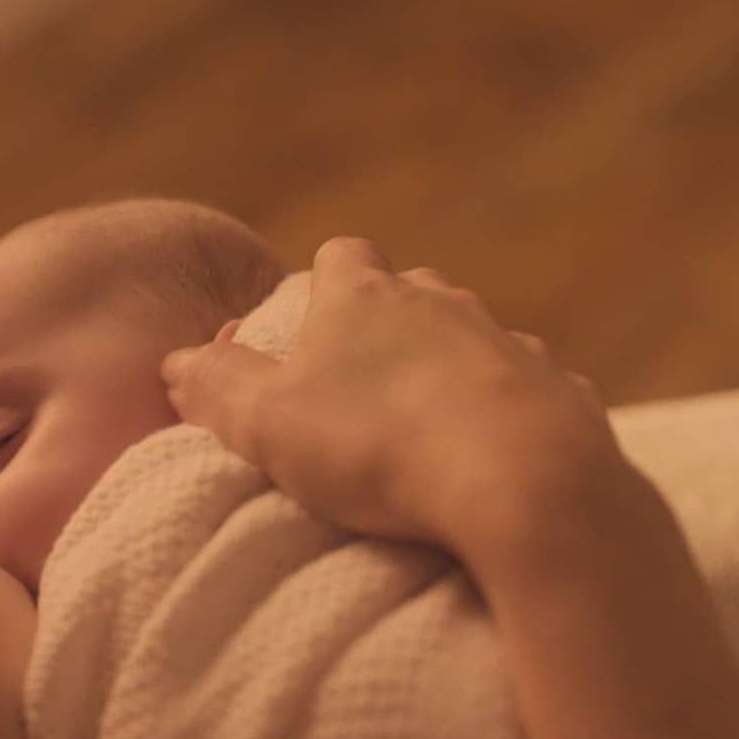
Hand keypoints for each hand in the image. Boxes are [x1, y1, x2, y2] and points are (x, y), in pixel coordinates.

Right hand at [161, 236, 628, 550]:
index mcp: (365, 295)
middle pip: (409, 293)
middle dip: (385, 329)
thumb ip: (215, 386)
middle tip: (356, 393)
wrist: (523, 483)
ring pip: (471, 341)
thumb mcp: (264, 422)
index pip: (340, 254)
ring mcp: (509, 343)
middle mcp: (443, 301)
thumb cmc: (377, 446)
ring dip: (447, 374)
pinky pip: (526, 393)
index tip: (305, 332)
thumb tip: (177, 363)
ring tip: (424, 434)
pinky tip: (489, 462)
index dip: (321, 285)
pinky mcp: (561, 394)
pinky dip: (504, 417)